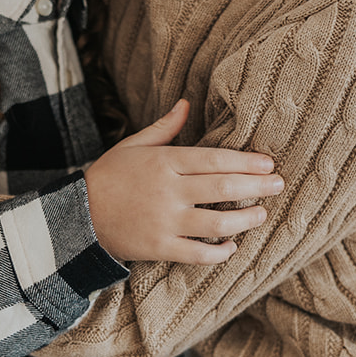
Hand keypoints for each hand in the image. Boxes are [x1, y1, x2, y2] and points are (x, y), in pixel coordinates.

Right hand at [85, 100, 283, 264]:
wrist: (77, 215)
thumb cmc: (109, 176)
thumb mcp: (133, 145)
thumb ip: (164, 127)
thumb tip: (186, 103)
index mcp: (163, 162)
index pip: (213, 159)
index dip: (245, 162)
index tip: (267, 163)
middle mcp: (167, 191)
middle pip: (222, 189)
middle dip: (256, 187)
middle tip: (278, 185)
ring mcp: (164, 221)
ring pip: (216, 223)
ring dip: (245, 219)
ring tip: (261, 214)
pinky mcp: (158, 248)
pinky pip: (197, 253)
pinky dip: (219, 252)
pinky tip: (232, 246)